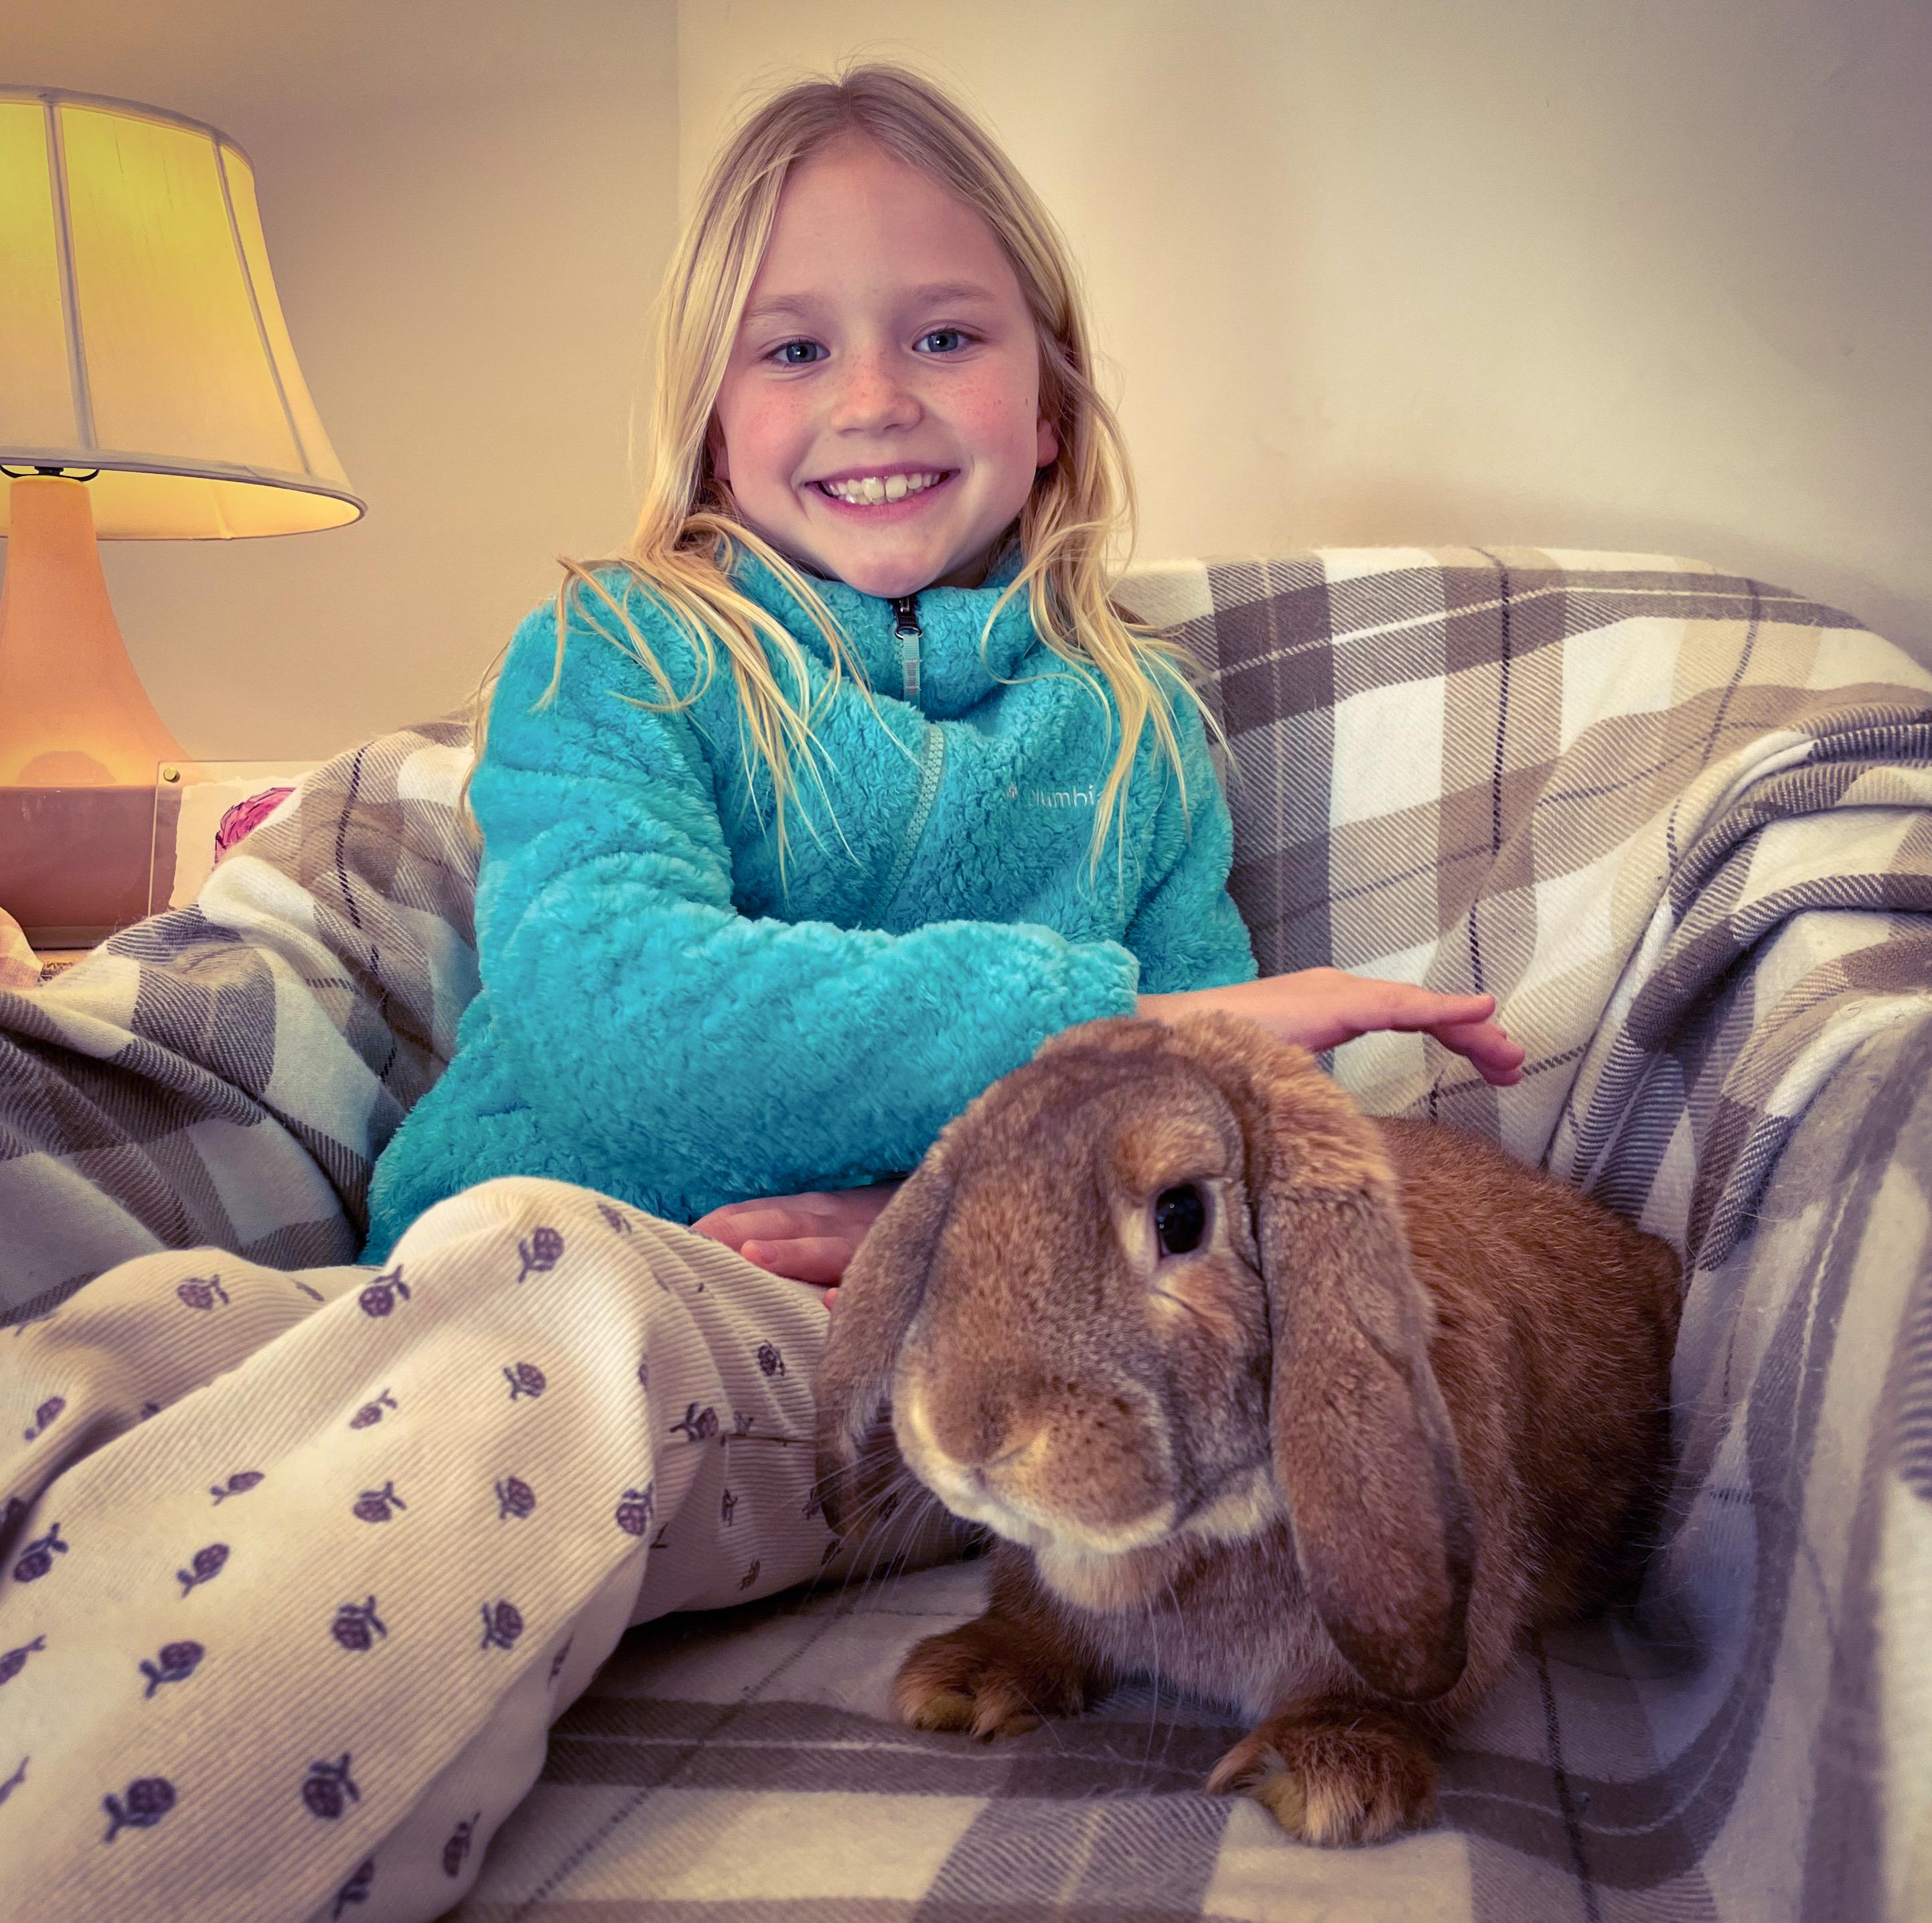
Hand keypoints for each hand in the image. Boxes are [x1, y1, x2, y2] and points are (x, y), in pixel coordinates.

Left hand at [688, 1181, 904, 1286]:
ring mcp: (872, 1245)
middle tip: (698, 1241)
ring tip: (753, 1258)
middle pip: (787, 1224)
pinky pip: (880, 1284)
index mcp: (818, 1212)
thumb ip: (785, 1232)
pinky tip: (832, 1302)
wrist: (955, 1210)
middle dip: (742, 1231)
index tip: (676, 1237)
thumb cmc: (879, 1231)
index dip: (721, 1223)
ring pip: (828, 1249)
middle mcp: (841, 1222)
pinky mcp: (903, 1272)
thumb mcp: (834, 1223)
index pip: (762, 1214)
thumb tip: (719, 1253)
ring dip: (791, 1252)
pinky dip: (853, 1292)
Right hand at [1140, 970, 1524, 1086]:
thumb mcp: (1282, 1087)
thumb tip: (1339, 1135)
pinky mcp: (1335, 1000)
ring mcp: (1337, 992)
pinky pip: (1401, 1007)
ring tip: (1509, 1056)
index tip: (1493, 1068)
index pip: (1405, 1021)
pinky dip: (1444, 1012)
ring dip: (1469, 1033)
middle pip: (1420, 1014)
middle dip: (1472, 1039)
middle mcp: (1337, 994)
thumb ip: (1318, 1097)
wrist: (1169, 1045)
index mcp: (1328, 1012)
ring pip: (1419, 1009)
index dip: (1454, 1037)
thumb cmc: (1215, 1071)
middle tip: (1511, 1068)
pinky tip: (1481, 1016)